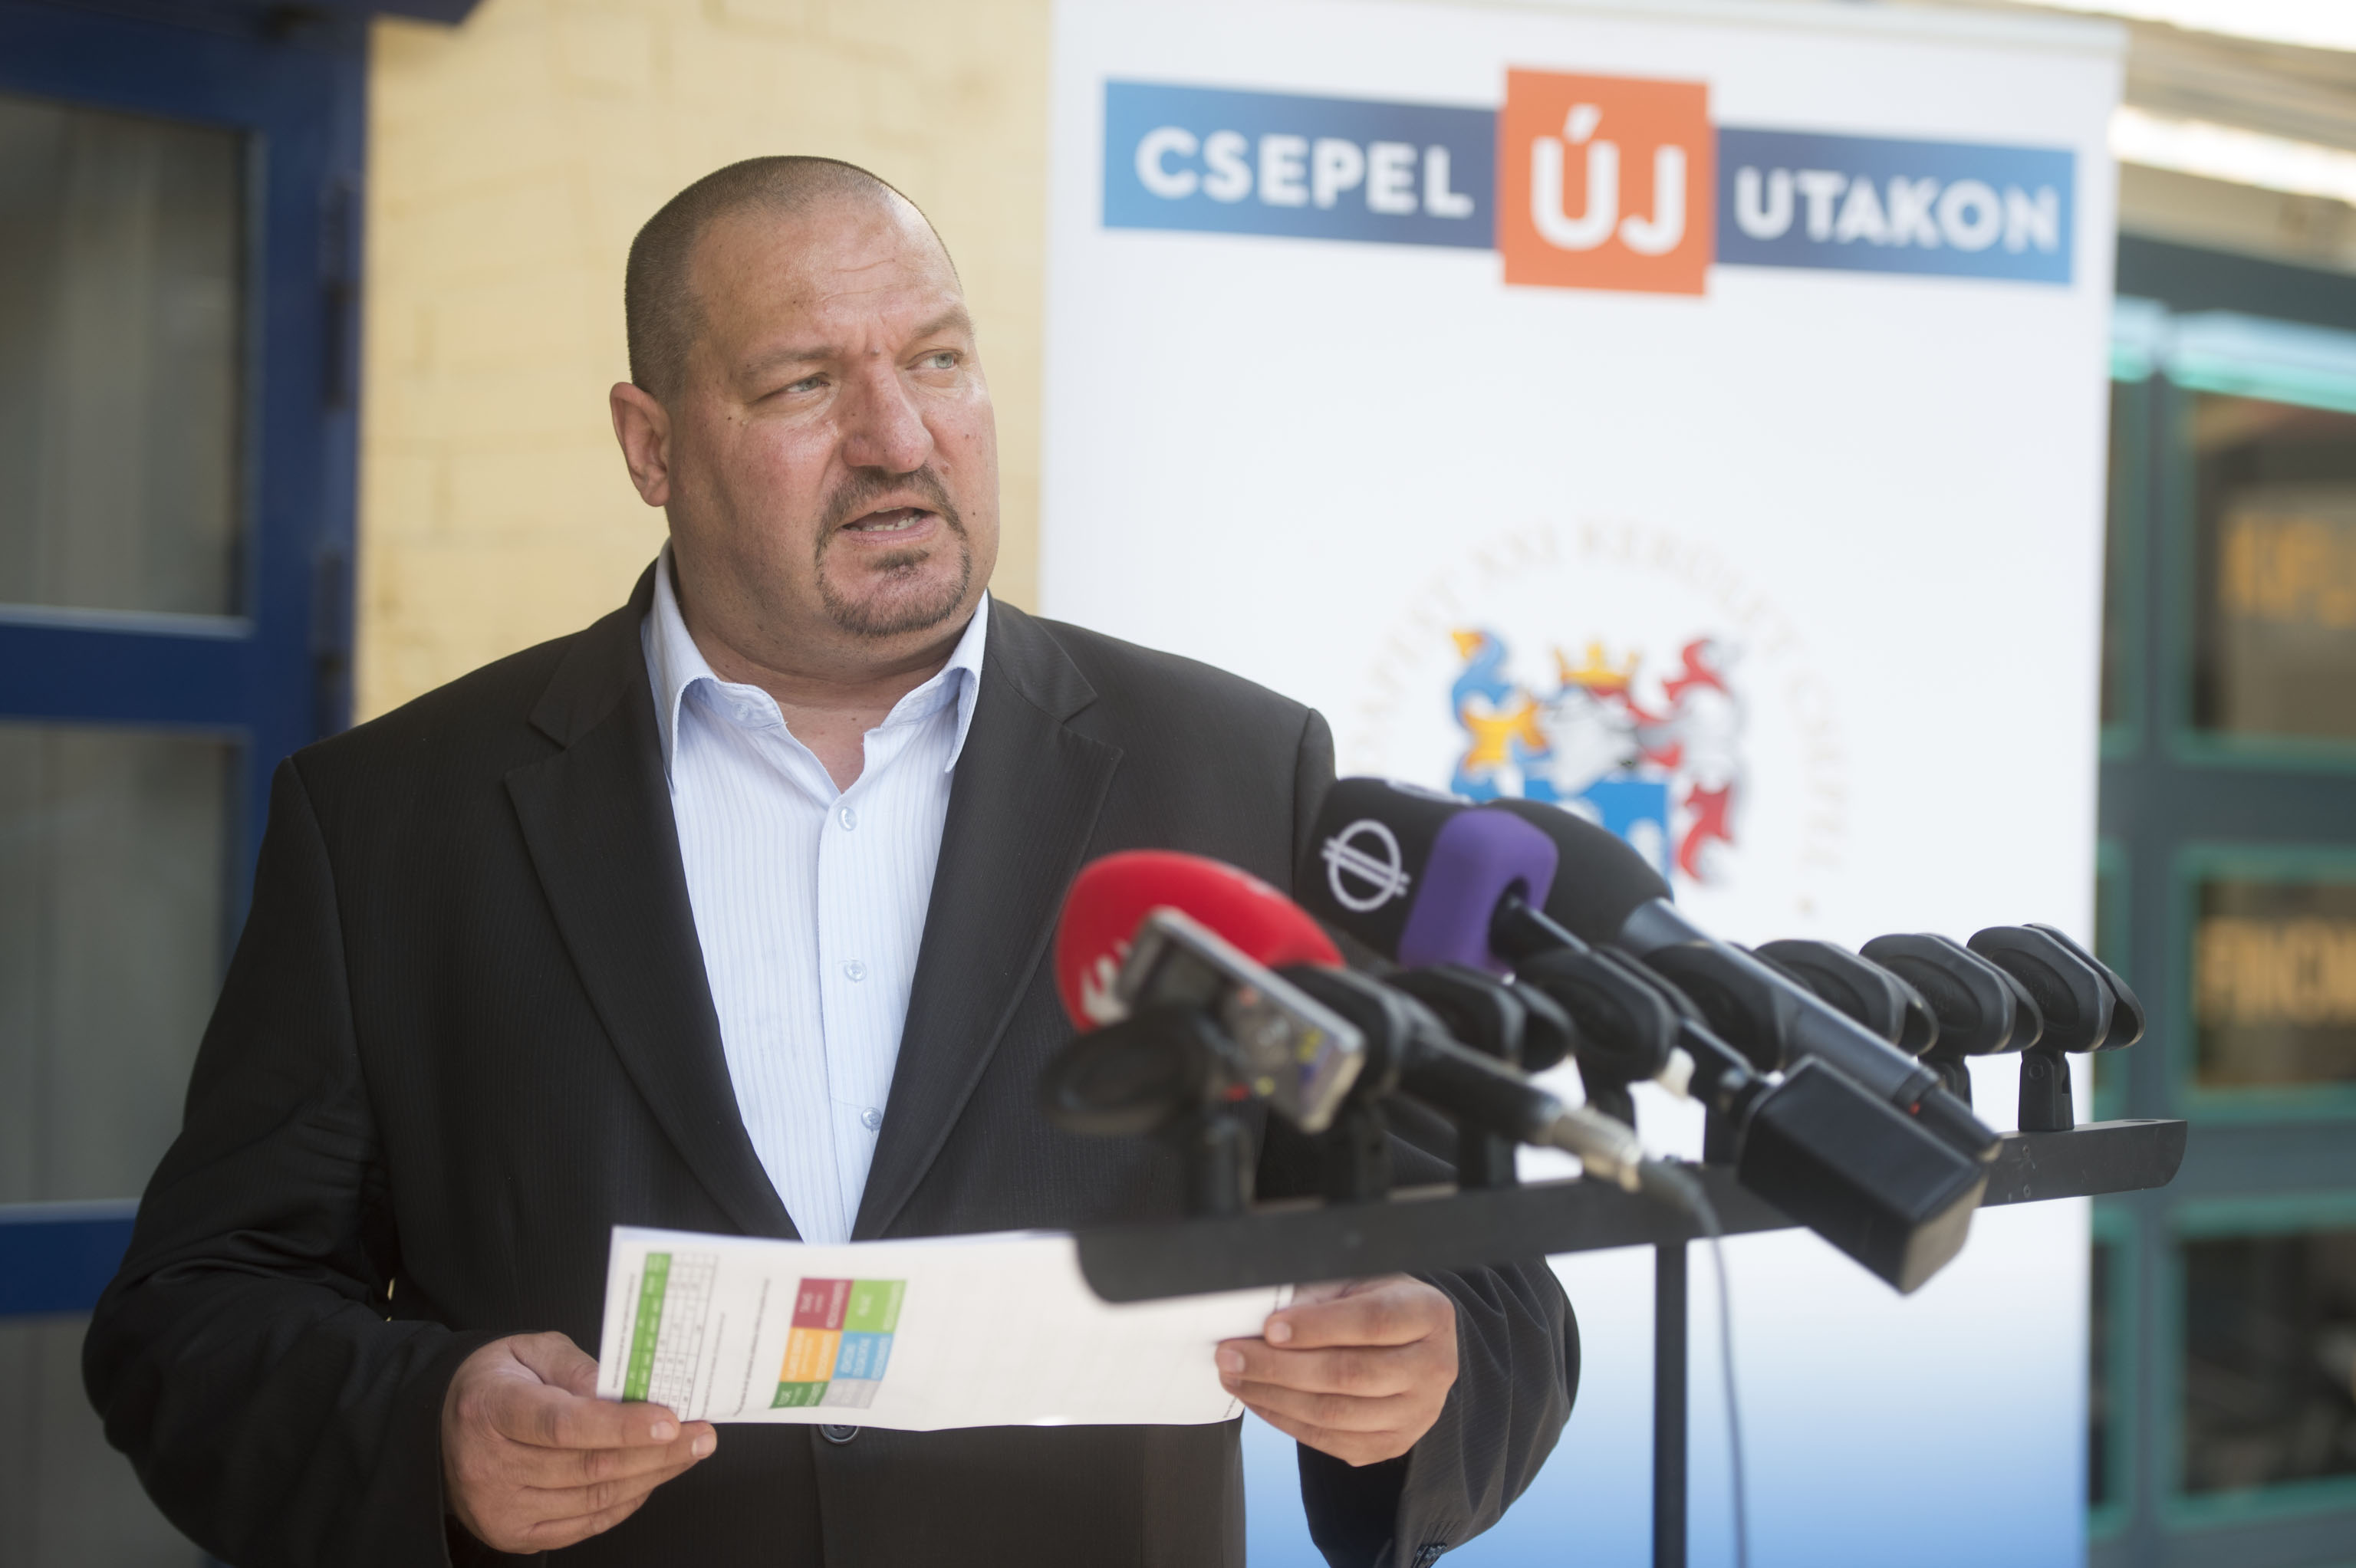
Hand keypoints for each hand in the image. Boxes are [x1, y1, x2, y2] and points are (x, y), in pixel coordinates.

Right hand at [441, 1331, 715, 1551]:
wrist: (444, 1424)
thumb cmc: (496, 1382)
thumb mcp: (531, 1351)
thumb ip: (579, 1368)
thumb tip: (627, 1392)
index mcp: (490, 1409)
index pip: (565, 1424)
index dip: (623, 1425)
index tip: (671, 1418)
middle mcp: (489, 1466)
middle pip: (589, 1466)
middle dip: (657, 1451)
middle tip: (701, 1434)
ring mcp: (499, 1507)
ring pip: (594, 1499)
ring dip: (651, 1476)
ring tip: (689, 1453)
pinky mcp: (513, 1532)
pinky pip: (584, 1523)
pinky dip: (626, 1502)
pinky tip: (652, 1477)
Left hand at [1215, 1275, 1457, 1466]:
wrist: (1412, 1345)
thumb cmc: (1377, 1304)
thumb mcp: (1358, 1283)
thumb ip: (1320, 1296)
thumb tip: (1264, 1318)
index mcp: (1428, 1314)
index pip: (1372, 1322)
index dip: (1318, 1326)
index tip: (1270, 1328)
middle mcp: (1433, 1367)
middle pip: (1350, 1374)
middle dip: (1279, 1366)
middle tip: (1232, 1355)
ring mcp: (1417, 1413)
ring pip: (1335, 1413)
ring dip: (1274, 1396)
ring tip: (1235, 1376)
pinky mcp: (1392, 1443)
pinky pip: (1330, 1440)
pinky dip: (1286, 1420)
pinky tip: (1259, 1399)